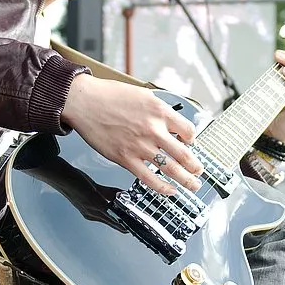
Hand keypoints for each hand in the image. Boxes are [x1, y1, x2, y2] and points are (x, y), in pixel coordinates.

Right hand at [62, 75, 202, 195]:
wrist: (85, 102)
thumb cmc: (109, 96)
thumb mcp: (142, 94)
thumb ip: (158, 110)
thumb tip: (169, 122)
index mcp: (160, 111)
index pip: (188, 130)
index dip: (192, 139)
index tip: (190, 144)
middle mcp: (153, 129)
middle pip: (184, 153)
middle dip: (195, 166)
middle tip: (199, 172)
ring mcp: (140, 146)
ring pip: (171, 168)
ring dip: (186, 180)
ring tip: (193, 185)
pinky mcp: (126, 158)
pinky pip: (149, 178)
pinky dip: (163, 187)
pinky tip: (170, 191)